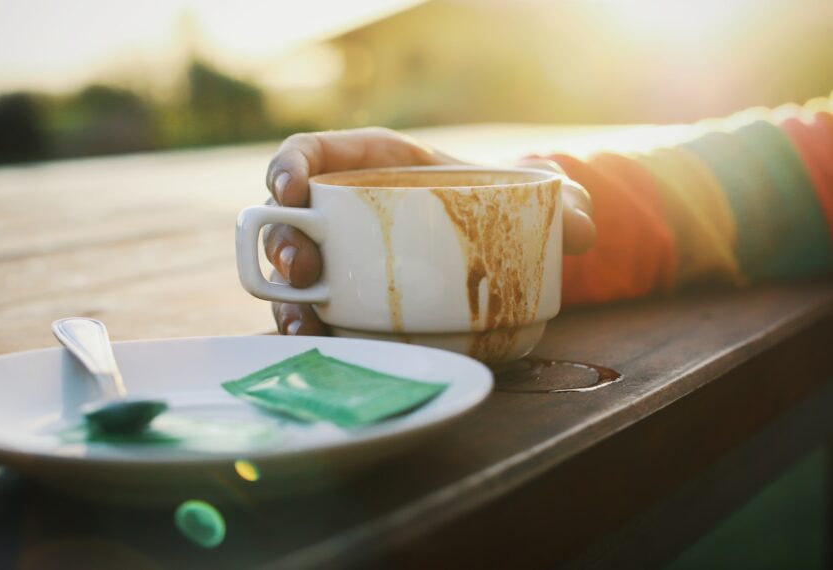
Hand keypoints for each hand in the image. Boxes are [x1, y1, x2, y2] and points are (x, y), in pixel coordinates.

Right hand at [262, 127, 595, 335]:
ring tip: (304, 325)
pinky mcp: (352, 305)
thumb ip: (561, 202)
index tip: (290, 189)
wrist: (495, 245)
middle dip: (281, 244)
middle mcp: (343, 214)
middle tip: (302, 268)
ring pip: (293, 278)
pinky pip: (319, 316)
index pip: (311, 153)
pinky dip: (314, 335)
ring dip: (285, 300)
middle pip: (288, 221)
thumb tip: (582, 228)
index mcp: (370, 166)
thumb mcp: (528, 194)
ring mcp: (343, 263)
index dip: (288, 167)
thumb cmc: (495, 203)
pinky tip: (323, 353)